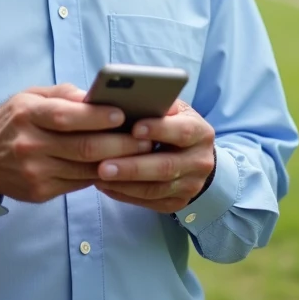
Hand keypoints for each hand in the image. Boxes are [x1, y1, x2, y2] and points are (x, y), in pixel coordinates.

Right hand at [0, 83, 155, 203]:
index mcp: (27, 114)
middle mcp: (30, 144)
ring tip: (140, 153)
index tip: (123, 114)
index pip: (66, 116)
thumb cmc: (11, 121)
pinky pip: (78, 183)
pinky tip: (117, 167)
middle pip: (83, 147)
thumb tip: (95, 96)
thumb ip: (62, 94)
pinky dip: (100, 175)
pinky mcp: (40, 192)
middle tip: (145, 138)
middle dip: (120, 144)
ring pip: (85, 169)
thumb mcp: (28, 97)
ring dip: (117, 162)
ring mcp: (35, 172)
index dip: (97, 117)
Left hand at [93, 99, 215, 213]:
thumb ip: (158, 105)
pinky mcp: (178, 203)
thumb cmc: (174, 125)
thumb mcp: (173, 110)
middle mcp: (200, 161)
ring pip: (155, 189)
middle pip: (166, 167)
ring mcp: (191, 186)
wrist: (195, 157)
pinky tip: (105, 185)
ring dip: (124, 184)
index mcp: (200, 132)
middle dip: (133, 167)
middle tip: (103, 166)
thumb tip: (130, 97)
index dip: (158, 130)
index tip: (134, 129)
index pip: (182, 132)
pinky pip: (149, 201)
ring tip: (98, 176)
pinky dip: (124, 194)